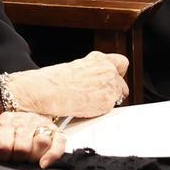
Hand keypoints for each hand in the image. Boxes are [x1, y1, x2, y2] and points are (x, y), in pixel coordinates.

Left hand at [0, 111, 66, 167]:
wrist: (25, 116)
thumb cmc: (8, 132)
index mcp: (7, 120)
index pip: (4, 143)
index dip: (3, 154)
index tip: (3, 156)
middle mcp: (26, 120)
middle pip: (23, 146)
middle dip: (18, 157)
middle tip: (16, 159)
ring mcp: (42, 125)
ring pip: (42, 142)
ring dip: (34, 156)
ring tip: (28, 159)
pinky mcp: (57, 132)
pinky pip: (59, 143)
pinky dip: (52, 155)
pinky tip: (43, 164)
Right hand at [6, 51, 128, 117]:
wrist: (47, 91)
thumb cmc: (54, 80)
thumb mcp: (75, 68)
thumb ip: (90, 72)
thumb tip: (94, 80)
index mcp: (97, 59)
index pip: (120, 62)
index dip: (116, 71)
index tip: (113, 77)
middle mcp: (107, 69)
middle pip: (122, 80)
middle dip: (115, 88)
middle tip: (101, 94)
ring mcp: (109, 84)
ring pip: (120, 95)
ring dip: (109, 99)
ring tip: (90, 102)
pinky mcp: (108, 101)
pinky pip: (112, 108)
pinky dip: (102, 110)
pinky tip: (88, 108)